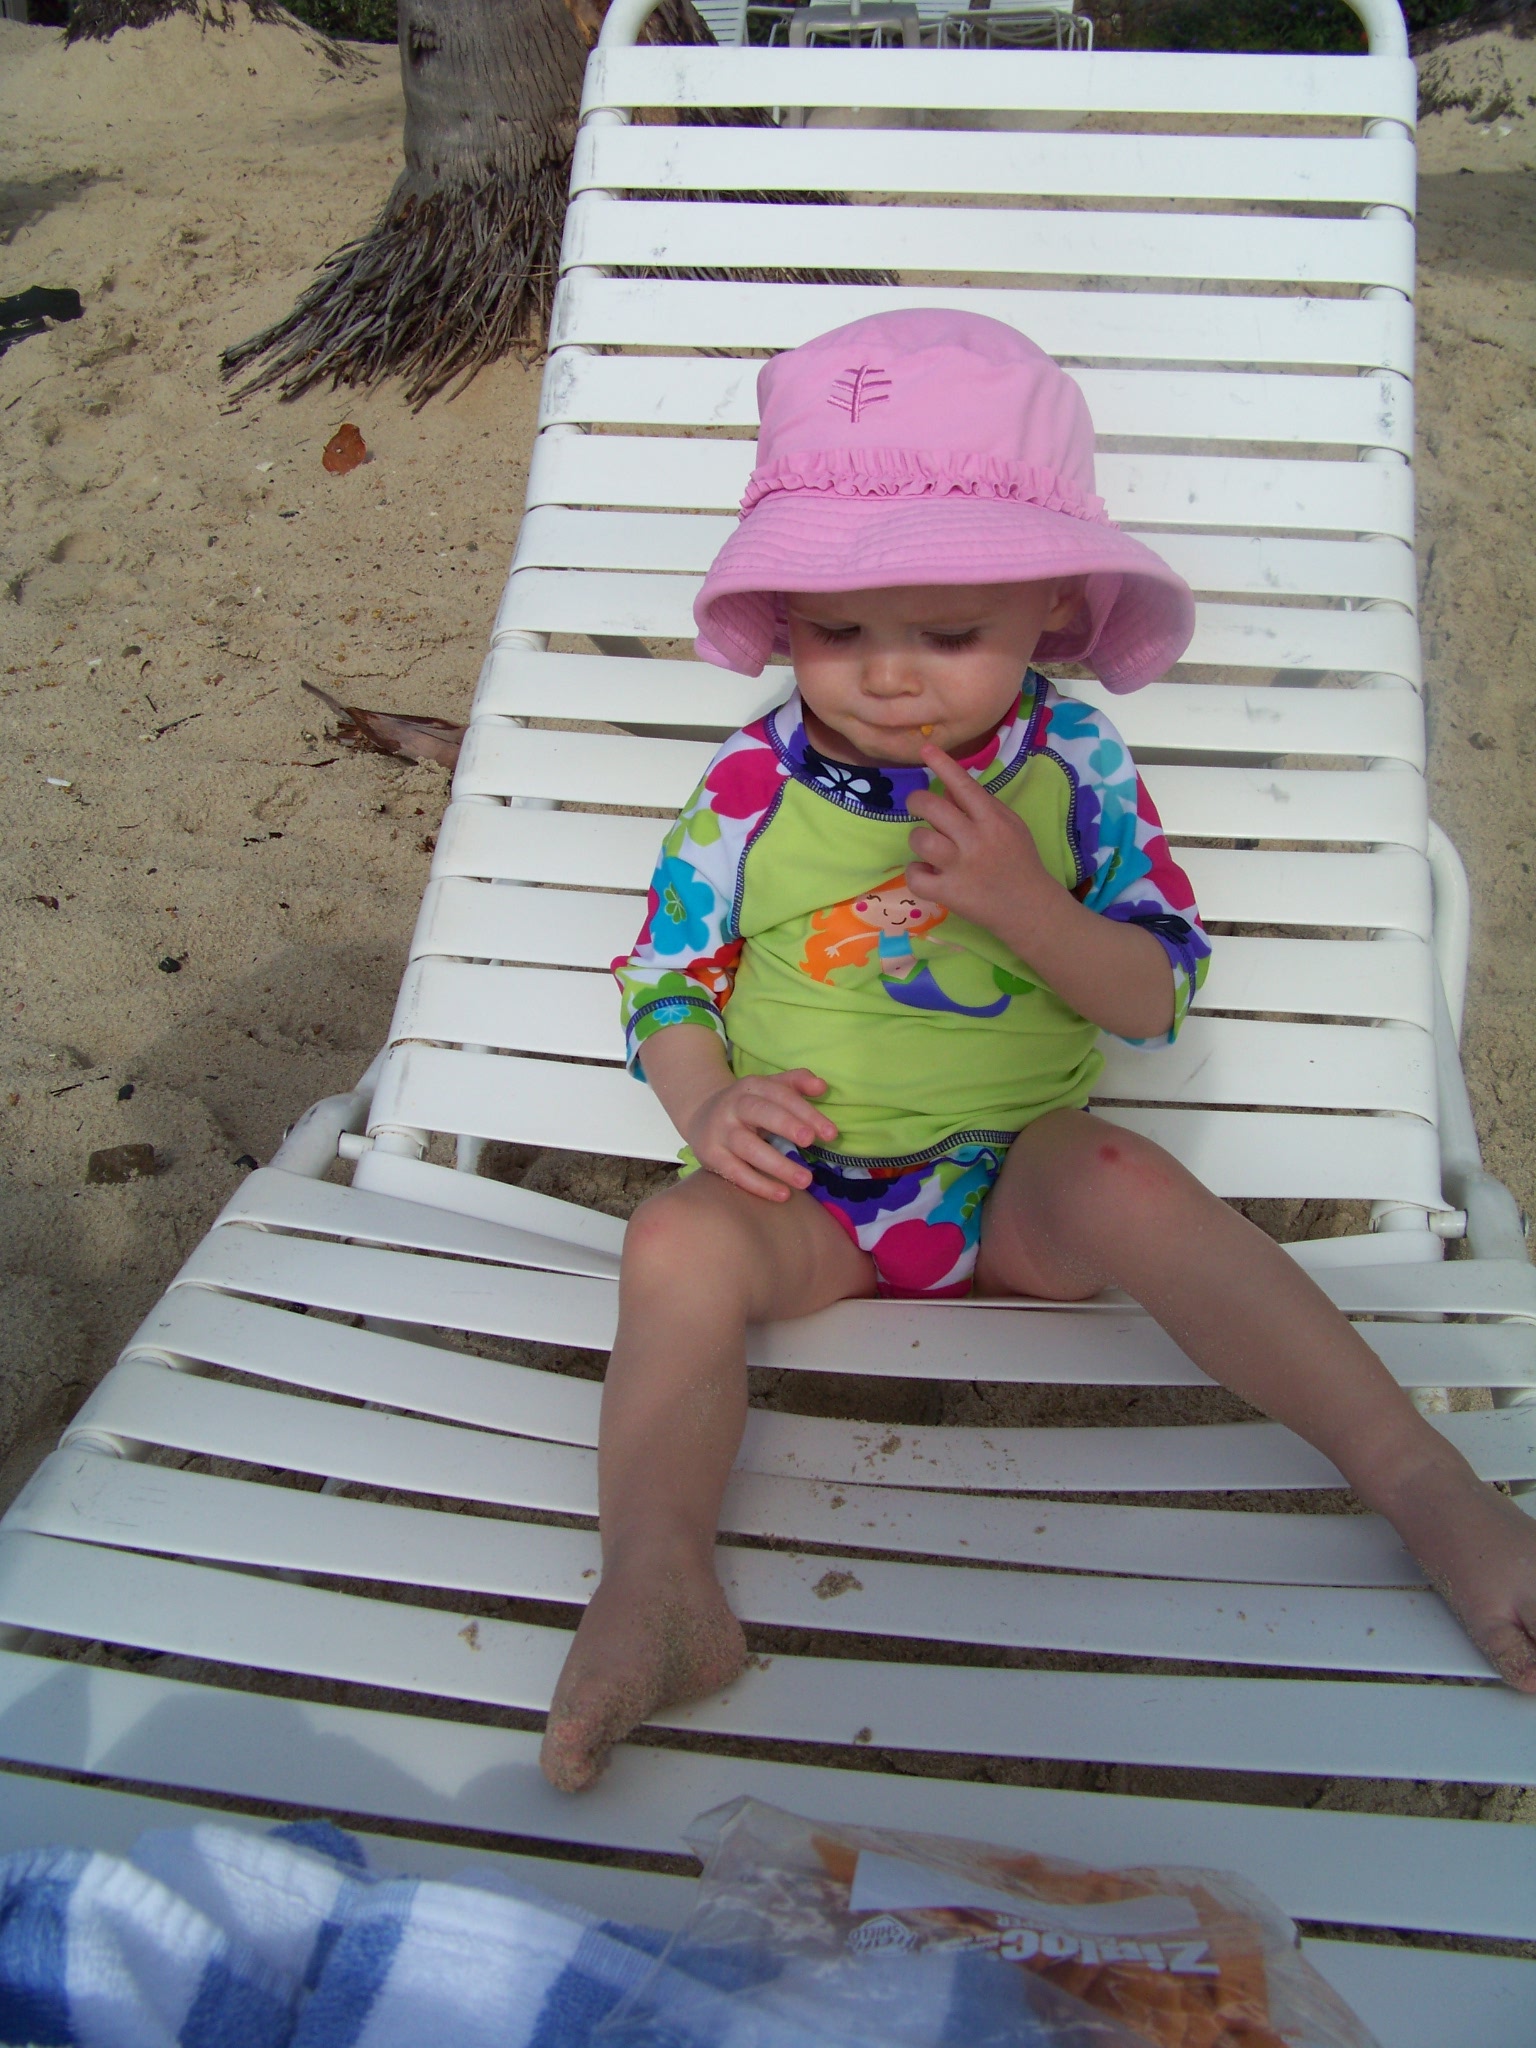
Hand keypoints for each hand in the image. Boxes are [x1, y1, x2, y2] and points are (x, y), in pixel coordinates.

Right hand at [685, 1069, 837, 1201]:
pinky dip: (758, 1185)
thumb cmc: (748, 1104)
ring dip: (777, 1165)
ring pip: (748, 1147)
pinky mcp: (711, 1155)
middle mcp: (733, 1106)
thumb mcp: (769, 1087)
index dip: (806, 1112)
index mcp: (752, 1087)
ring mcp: (720, 1132)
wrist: (700, 1114)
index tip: (830, 1133)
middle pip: (760, 1113)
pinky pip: (735, 1172)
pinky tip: (782, 1194)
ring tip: (805, 1180)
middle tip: (810, 1141)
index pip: (781, 1096)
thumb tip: (822, 1086)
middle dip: (786, 1125)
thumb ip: (796, 1083)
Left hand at [905, 743, 1057, 939]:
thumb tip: (947, 785)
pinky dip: (916, 873)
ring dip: (919, 840)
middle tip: (918, 808)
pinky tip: (928, 873)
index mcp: (993, 820)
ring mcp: (961, 867)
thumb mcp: (1010, 826)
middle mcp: (976, 840)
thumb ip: (981, 806)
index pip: (964, 785)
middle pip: (932, 808)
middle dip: (916, 802)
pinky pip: (915, 876)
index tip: (925, 748)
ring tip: (929, 848)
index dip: (943, 765)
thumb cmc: (1020, 862)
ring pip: (920, 839)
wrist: (1031, 909)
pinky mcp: (949, 893)